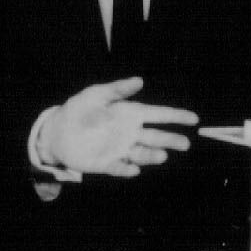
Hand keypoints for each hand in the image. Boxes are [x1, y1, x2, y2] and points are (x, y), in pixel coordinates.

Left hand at [46, 76, 197, 178]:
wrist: (57, 132)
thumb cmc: (78, 109)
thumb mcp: (96, 94)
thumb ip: (117, 89)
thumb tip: (140, 81)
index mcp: (130, 114)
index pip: (158, 115)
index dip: (176, 116)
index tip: (193, 119)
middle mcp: (129, 133)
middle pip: (156, 137)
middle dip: (171, 140)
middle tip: (185, 144)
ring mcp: (120, 149)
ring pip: (142, 154)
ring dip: (152, 156)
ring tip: (162, 156)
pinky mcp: (107, 164)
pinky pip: (120, 168)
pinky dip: (126, 169)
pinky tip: (133, 169)